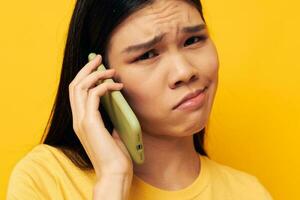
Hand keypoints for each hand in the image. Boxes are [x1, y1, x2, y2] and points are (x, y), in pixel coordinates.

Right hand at [68, 54, 132, 178]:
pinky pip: (93, 95)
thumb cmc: (115, 155)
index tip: (96, 66)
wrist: (114, 172)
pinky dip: (104, 86)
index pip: (76, 92)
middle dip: (87, 69)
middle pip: (75, 85)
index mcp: (81, 121)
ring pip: (80, 87)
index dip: (84, 76)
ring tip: (111, 71)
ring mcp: (81, 121)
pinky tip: (116, 86)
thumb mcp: (111, 132)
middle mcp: (77, 119)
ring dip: (96, 75)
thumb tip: (116, 104)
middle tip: (99, 58)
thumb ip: (109, 118)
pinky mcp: (89, 123)